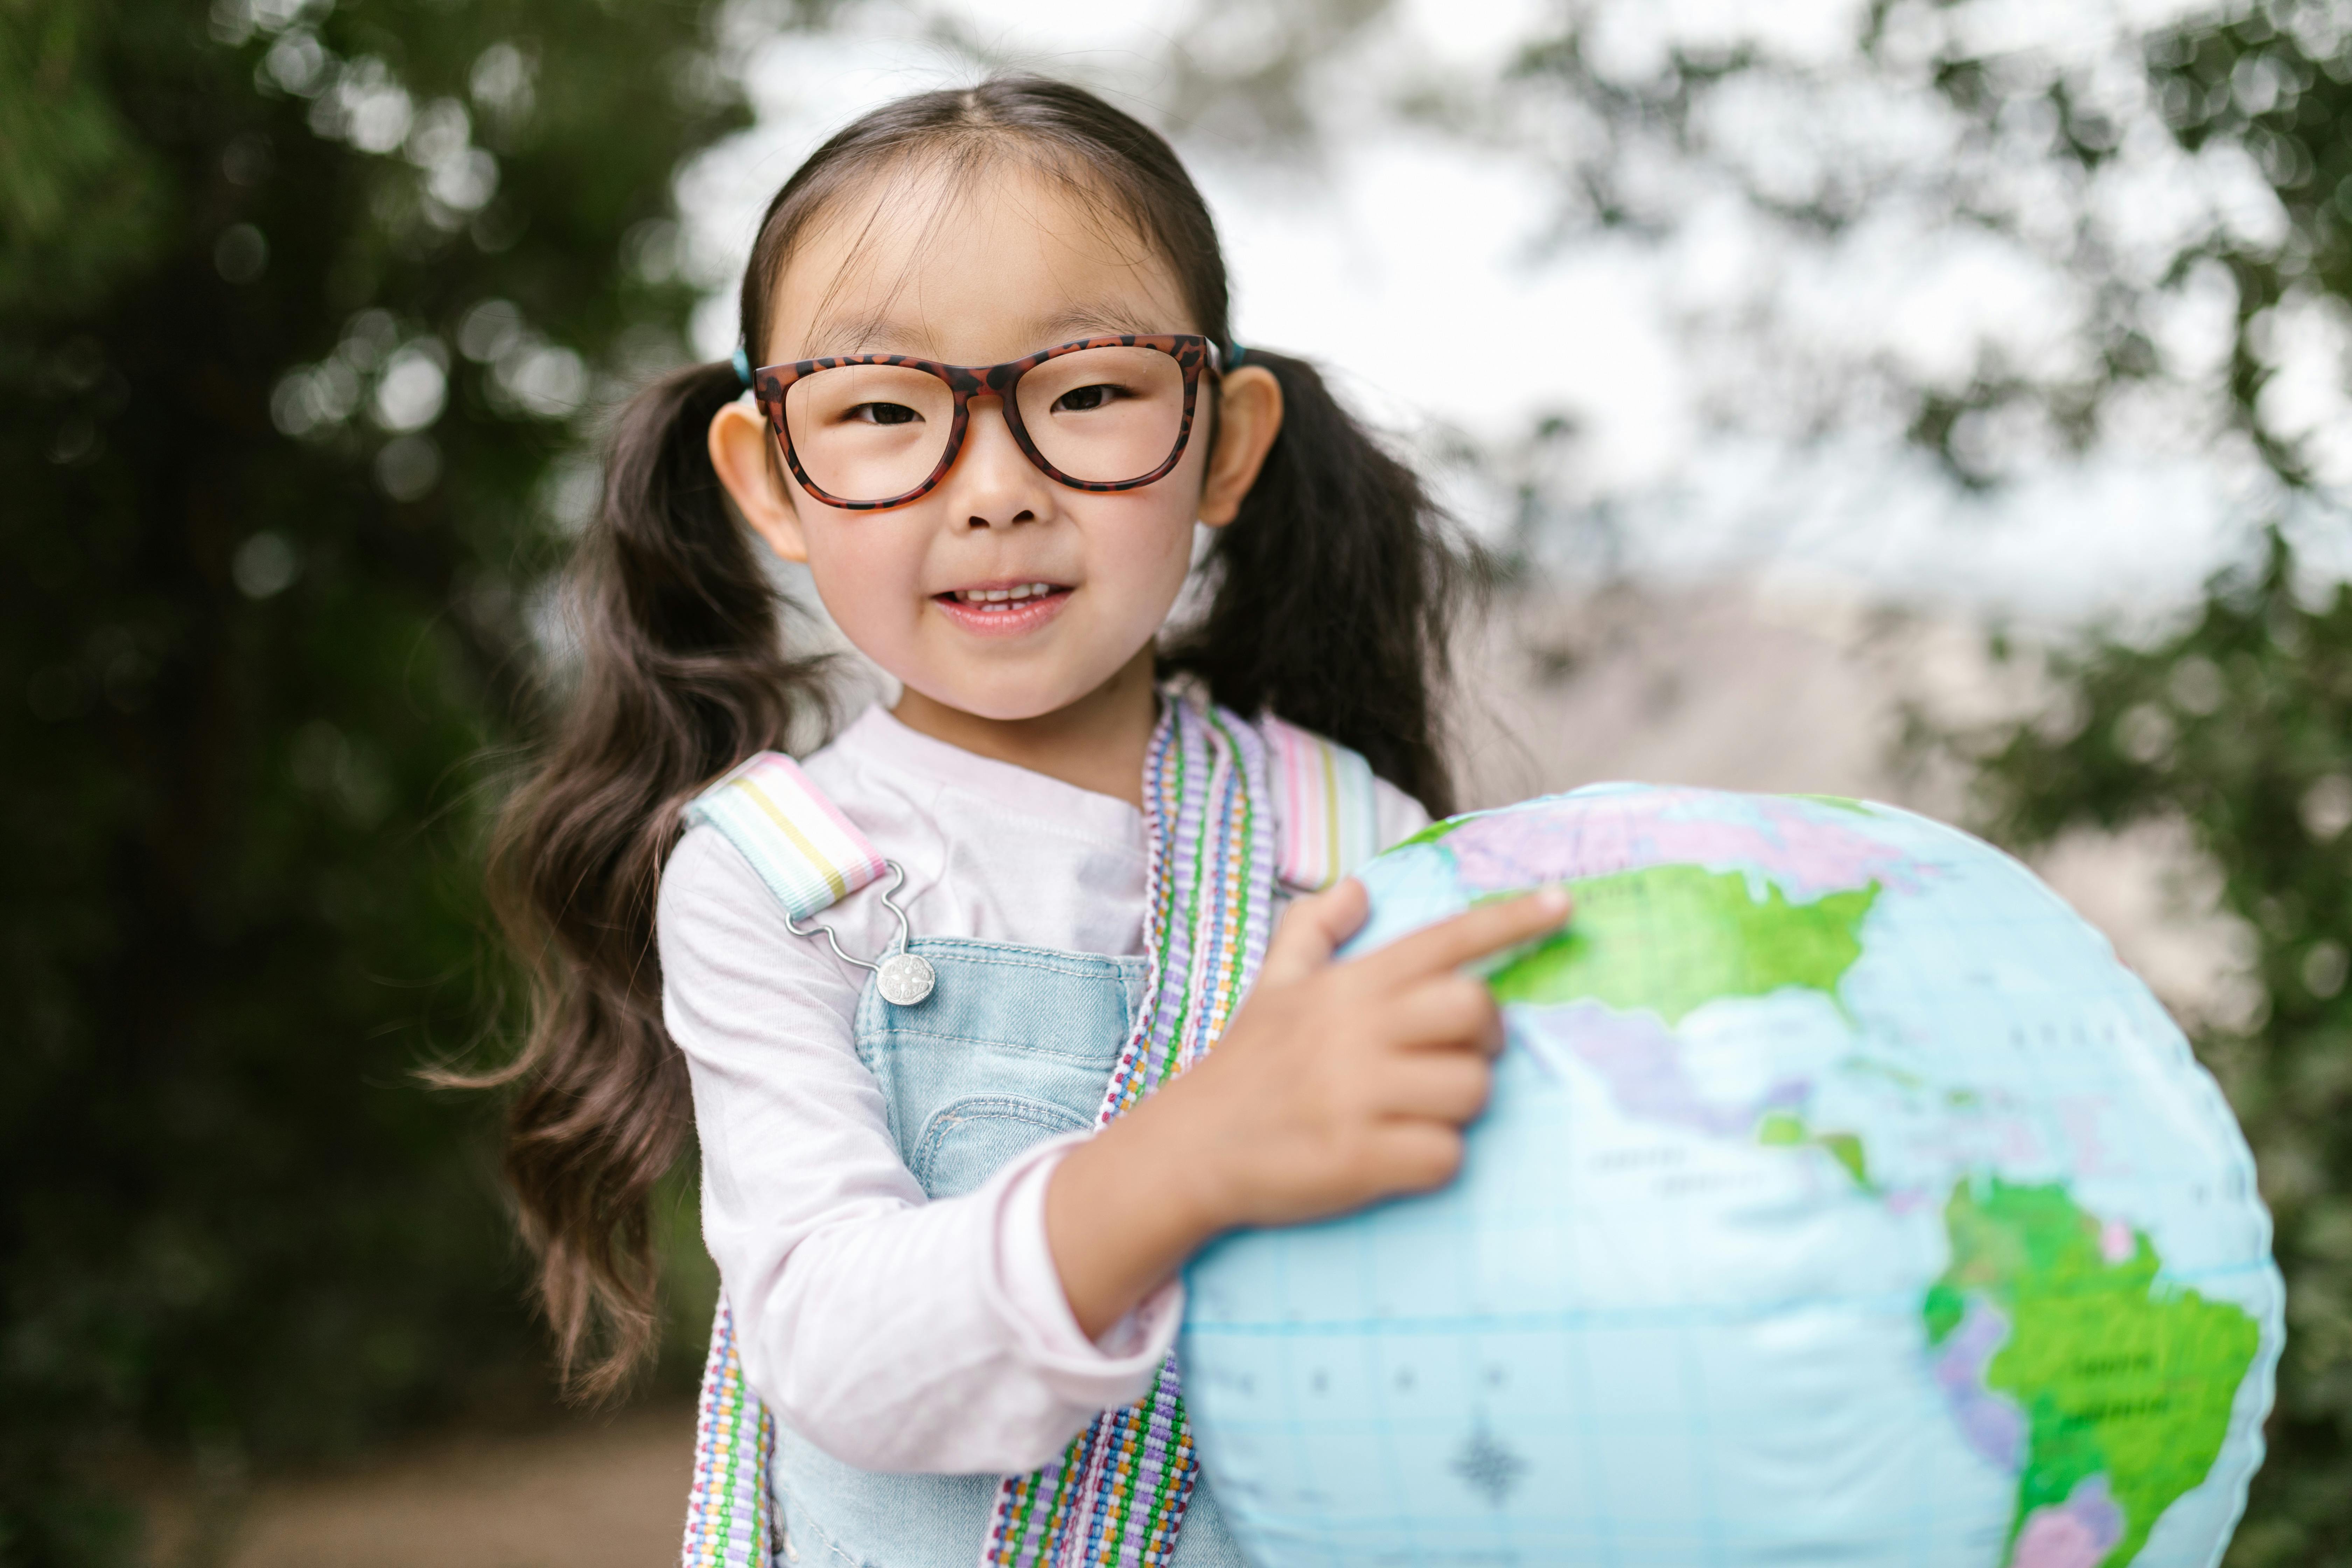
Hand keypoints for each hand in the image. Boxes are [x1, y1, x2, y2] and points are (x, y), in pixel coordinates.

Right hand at [1044, 880, 1568, 1337]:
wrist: (1187, 1150)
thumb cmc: (1244, 1068)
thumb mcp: (1272, 986)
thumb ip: (1316, 928)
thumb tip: (1360, 886)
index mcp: (1348, 987)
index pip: (1445, 939)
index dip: (1511, 920)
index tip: (1563, 905)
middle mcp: (1357, 1031)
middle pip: (1477, 1012)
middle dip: (1487, 1039)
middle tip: (1460, 1056)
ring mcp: (1358, 1095)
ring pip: (1472, 1090)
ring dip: (1458, 1107)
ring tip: (1414, 1113)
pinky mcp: (1359, 1157)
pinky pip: (1446, 1156)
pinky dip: (1434, 1161)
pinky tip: (1397, 1156)